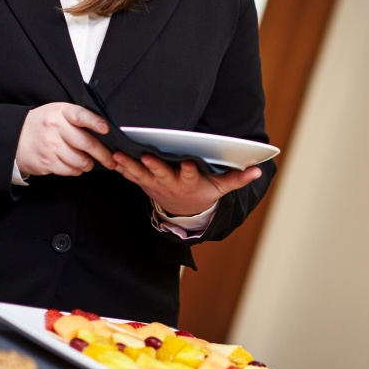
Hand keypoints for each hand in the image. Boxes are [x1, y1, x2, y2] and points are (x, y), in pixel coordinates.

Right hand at [15, 103, 115, 177]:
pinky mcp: (47, 162)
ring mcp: (50, 146)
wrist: (14, 138)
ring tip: (88, 161)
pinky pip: (70, 170)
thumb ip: (78, 118)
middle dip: (103, 154)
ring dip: (89, 164)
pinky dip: (77, 170)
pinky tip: (74, 165)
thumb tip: (104, 129)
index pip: (81, 115)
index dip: (95, 122)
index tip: (106, 129)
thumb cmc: (43, 124)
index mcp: (61, 112)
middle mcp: (55, 128)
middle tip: (111, 159)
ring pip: (81, 160)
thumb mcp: (57, 112)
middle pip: (86, 143)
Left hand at [113, 153, 260, 216]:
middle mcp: (171, 184)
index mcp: (190, 183)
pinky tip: (111, 158)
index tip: (189, 163)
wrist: (184, 211)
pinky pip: (130, 175)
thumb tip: (258, 171)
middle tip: (147, 157)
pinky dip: (121, 168)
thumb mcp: (221, 187)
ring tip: (119, 156)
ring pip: (141, 175)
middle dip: (155, 166)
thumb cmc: (203, 192)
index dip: (190, 170)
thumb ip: (238, 178)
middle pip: (162, 174)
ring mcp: (155, 184)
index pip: (191, 176)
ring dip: (130, 166)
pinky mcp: (144, 182)